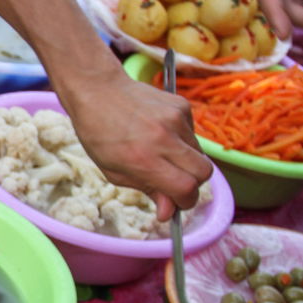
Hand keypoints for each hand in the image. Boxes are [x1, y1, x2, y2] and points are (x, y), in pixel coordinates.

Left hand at [62, 75, 214, 221]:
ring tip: (160, 154)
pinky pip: (193, 135)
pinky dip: (182, 142)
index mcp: (144, 159)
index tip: (175, 203)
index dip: (185, 201)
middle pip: (204, 173)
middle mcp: (164, 138)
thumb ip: (148, 191)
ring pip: (200, 154)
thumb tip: (169, 212)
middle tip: (174, 184)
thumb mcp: (114, 172)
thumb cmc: (99, 134)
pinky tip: (160, 135)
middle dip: (193, 185)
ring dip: (186, 162)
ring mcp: (176, 119)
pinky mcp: (182, 106)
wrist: (97, 90)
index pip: (186, 188)